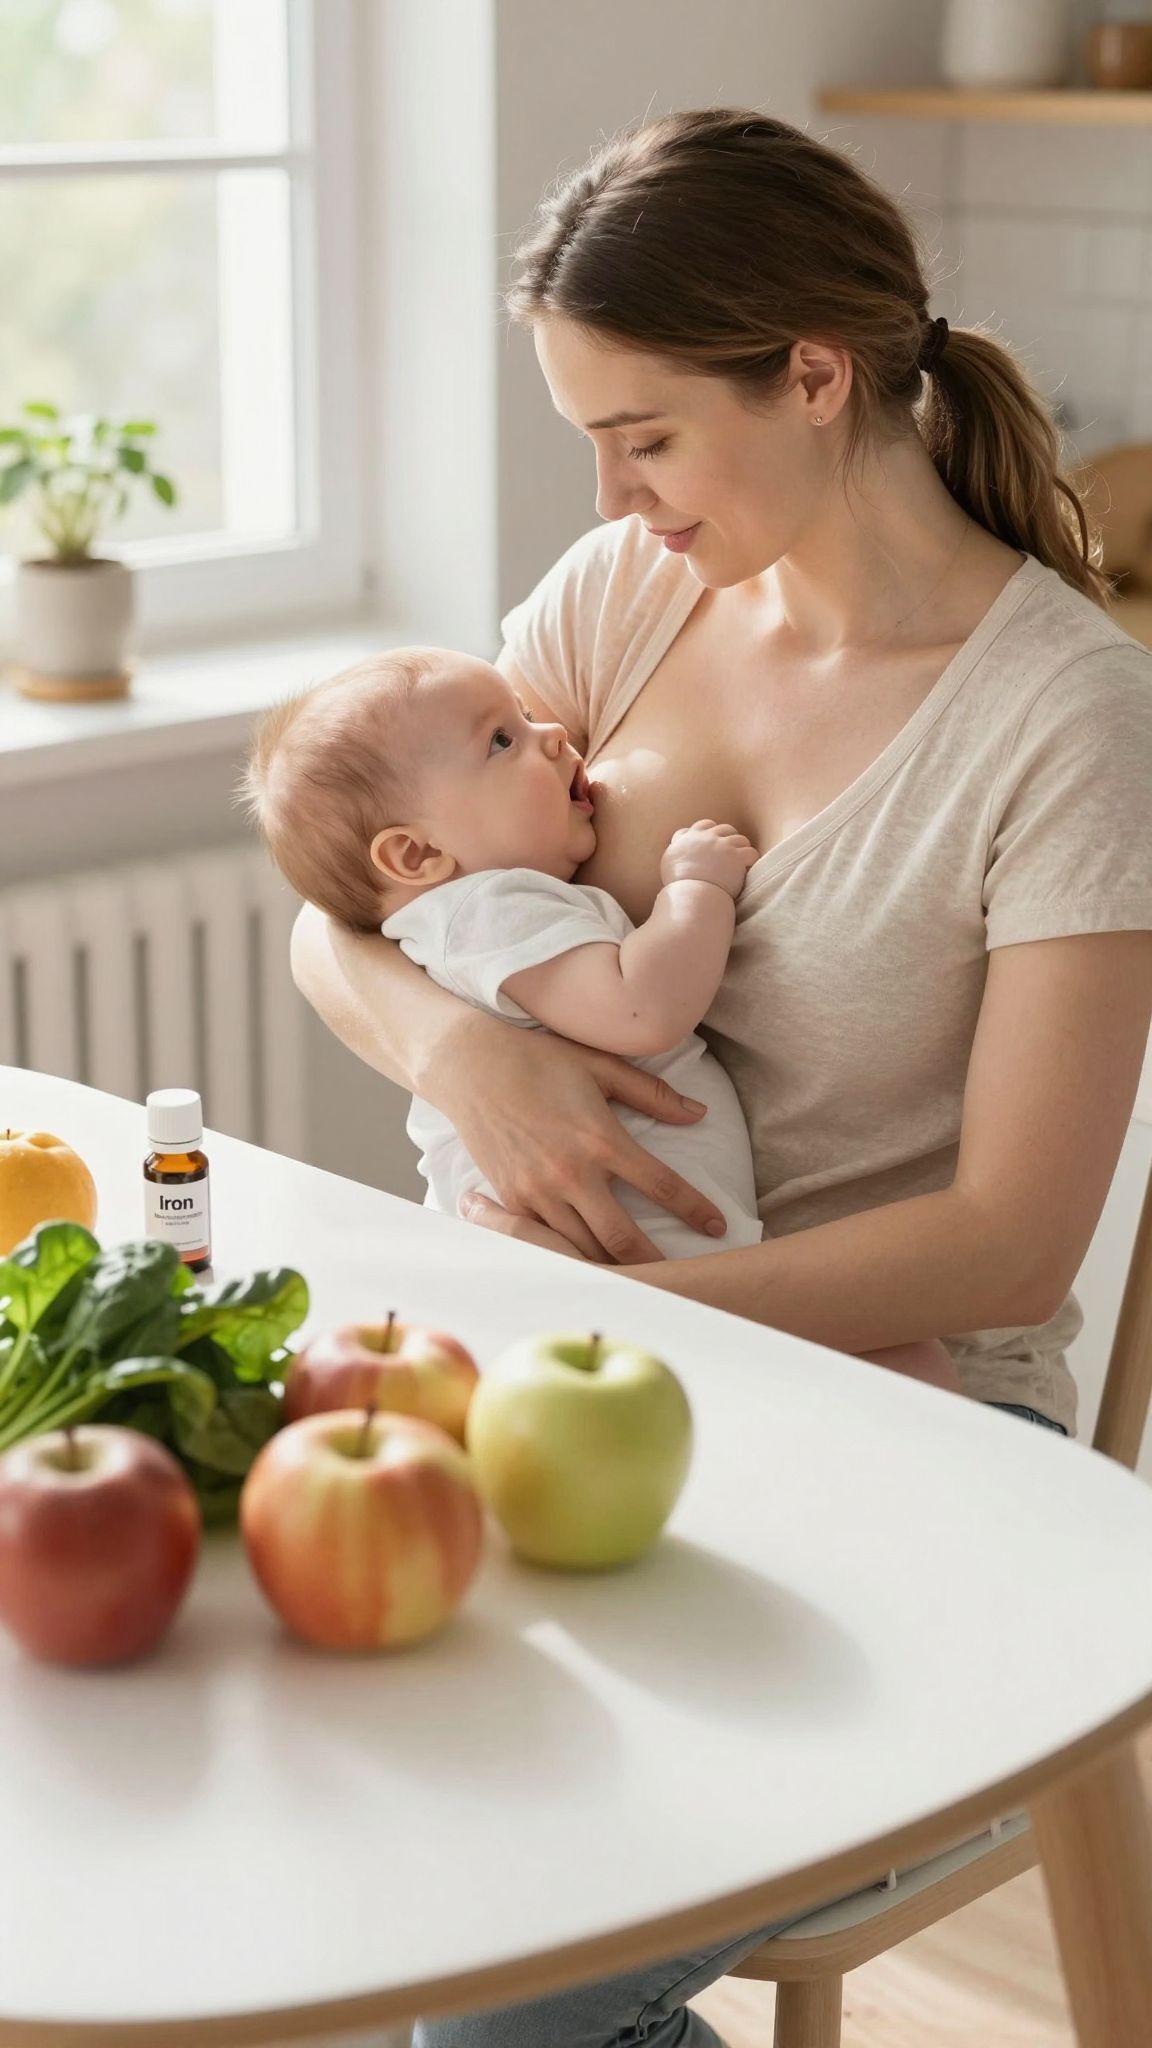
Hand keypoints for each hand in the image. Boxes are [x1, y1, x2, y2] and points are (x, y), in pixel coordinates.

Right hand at [426, 1012, 729, 1264]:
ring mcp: (537, 1192)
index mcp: (601, 1139)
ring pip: (582, 1248)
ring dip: (611, 1266)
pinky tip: (585, 1265)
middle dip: (654, 1263)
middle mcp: (571, 1173)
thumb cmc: (538, 1060)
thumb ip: (653, 1094)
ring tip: (637, 1279)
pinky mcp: (511, 1200)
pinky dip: (567, 1254)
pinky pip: (545, 1241)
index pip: (662, 1185)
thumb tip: (699, 1113)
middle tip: (678, 1277)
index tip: (718, 1226)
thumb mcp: (600, 1066)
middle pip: (622, 1237)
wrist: (468, 1065)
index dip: (695, 1210)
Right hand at [660, 821, 758, 898]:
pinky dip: (751, 860)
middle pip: (724, 829)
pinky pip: (751, 853)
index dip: (711, 832)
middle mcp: (706, 838)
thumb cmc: (678, 885)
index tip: (714, 842)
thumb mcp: (668, 862)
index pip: (703, 825)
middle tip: (731, 853)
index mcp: (689, 838)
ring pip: (740, 839)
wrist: (691, 895)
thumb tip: (679, 847)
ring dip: (742, 849)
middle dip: (729, 839)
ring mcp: (723, 846)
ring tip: (742, 862)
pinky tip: (749, 869)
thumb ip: (676, 850)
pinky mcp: (737, 857)